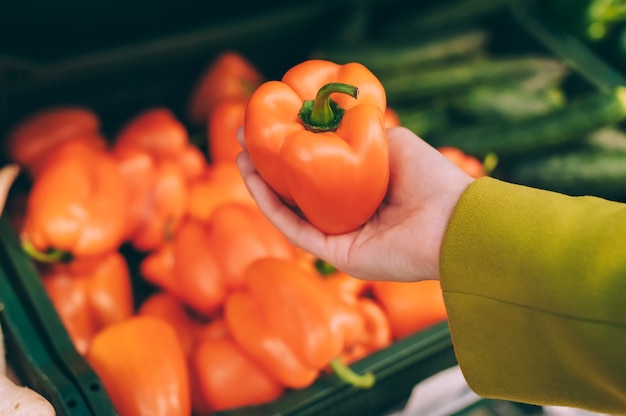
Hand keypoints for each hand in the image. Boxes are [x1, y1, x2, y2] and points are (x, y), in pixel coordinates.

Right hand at [237, 126, 473, 281]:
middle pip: (297, 192)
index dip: (291, 150)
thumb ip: (359, 132)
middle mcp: (348, 215)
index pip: (317, 172)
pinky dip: (272, 207)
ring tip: (241, 157)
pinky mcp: (335, 255)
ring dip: (262, 186)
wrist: (451, 220)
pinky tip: (254, 181)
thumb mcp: (391, 141)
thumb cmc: (429, 177)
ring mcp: (340, 237)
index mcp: (362, 190)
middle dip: (268, 167)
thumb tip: (329, 117)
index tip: (269, 125)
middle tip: (245, 141)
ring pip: (290, 212)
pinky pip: (296, 230)